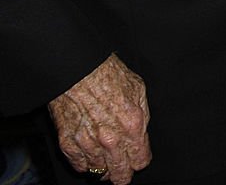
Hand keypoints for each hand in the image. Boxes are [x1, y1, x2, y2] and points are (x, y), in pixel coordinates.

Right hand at [48, 53, 150, 183]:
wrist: (78, 67)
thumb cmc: (107, 73)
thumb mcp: (137, 88)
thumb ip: (142, 115)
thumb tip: (141, 132)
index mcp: (131, 125)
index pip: (141, 161)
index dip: (140, 158)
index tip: (136, 155)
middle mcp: (111, 140)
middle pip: (121, 176)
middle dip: (124, 171)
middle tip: (122, 165)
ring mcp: (88, 144)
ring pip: (100, 173)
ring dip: (104, 166)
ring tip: (104, 155)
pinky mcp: (68, 144)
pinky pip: (80, 166)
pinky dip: (85, 162)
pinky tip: (89, 151)